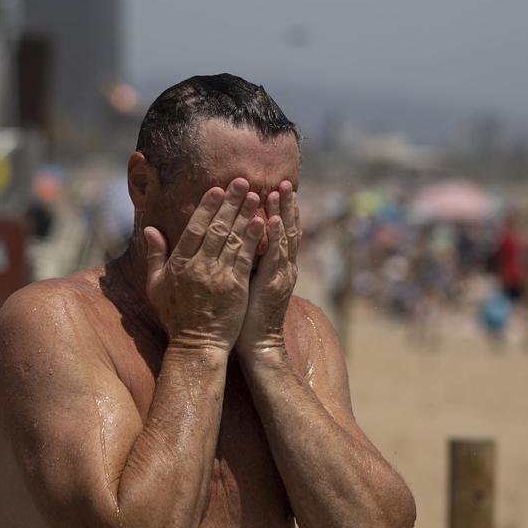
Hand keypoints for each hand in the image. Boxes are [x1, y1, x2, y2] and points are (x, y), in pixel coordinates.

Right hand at [143, 178, 265, 353]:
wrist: (197, 345)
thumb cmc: (175, 315)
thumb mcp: (156, 286)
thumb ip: (155, 255)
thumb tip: (150, 229)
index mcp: (179, 263)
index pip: (194, 228)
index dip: (207, 206)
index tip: (217, 189)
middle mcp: (198, 266)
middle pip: (216, 227)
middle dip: (230, 203)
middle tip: (242, 182)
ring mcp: (219, 276)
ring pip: (233, 238)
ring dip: (245, 215)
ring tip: (256, 195)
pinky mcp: (236, 287)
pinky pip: (246, 257)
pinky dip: (254, 238)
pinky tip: (262, 222)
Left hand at [239, 180, 300, 358]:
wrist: (258, 346)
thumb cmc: (247, 317)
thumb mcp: (250, 283)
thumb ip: (249, 261)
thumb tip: (240, 241)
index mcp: (278, 267)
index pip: (282, 233)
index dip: (281, 211)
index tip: (278, 188)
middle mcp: (284, 268)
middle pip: (288, 230)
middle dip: (286, 205)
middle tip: (285, 181)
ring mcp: (280, 275)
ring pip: (284, 238)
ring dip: (282, 213)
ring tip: (281, 190)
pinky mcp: (271, 284)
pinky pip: (274, 256)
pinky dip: (273, 236)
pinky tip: (270, 219)